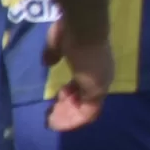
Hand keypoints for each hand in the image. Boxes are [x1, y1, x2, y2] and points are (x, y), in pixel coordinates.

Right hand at [42, 14, 109, 132]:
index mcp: (94, 64)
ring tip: (51, 122)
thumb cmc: (71, 31)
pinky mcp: (97, 90)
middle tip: (50, 117)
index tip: (55, 100)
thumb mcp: (58, 43)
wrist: (83, 27)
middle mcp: (101, 76)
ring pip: (85, 109)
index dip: (69, 95)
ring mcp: (100, 83)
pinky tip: (56, 123)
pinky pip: (86, 113)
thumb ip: (54, 54)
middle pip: (85, 101)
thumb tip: (48, 62)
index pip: (84, 86)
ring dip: (67, 118)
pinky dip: (71, 120)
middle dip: (67, 110)